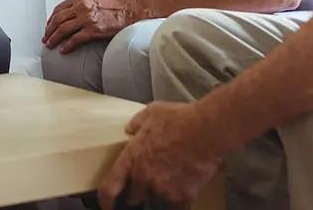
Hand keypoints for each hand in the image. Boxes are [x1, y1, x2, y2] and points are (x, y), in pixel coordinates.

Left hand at [43, 0, 138, 52]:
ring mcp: (87, 18)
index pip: (58, 9)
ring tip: (50, 45)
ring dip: (54, 39)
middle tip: (45, 39)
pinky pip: (75, 40)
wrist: (130, 12)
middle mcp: (81, 6)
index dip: (50, 20)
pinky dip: (67, 46)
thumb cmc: (113, 7)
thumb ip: (80, 4)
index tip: (48, 27)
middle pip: (58, 19)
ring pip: (63, 29)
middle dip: (49, 31)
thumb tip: (68, 16)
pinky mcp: (94, 29)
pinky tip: (63, 51)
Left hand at [99, 102, 220, 209]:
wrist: (207, 130)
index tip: (107, 204)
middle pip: (133, 198)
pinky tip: (183, 186)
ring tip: (171, 174)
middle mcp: (144, 178)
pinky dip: (178, 200)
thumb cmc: (180, 119)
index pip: (110, 187)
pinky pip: (175, 207)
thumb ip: (137, 123)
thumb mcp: (152, 112)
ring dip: (159, 192)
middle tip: (150, 178)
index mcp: (132, 157)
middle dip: (138, 191)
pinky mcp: (182, 197)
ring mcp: (163, 190)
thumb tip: (131, 129)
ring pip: (155, 200)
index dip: (106, 200)